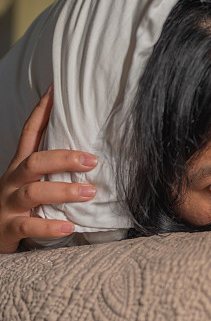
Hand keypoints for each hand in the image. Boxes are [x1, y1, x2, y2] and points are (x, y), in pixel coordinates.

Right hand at [0, 87, 97, 252]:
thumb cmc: (18, 207)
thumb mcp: (31, 183)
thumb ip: (52, 170)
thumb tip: (89, 155)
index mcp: (19, 167)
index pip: (29, 133)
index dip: (41, 112)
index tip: (55, 91)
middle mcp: (12, 181)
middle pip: (35, 162)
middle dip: (64, 159)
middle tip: (92, 160)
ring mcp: (9, 204)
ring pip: (33, 192)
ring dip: (63, 191)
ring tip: (89, 192)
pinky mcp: (8, 228)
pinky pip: (28, 226)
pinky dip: (49, 227)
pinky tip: (68, 227)